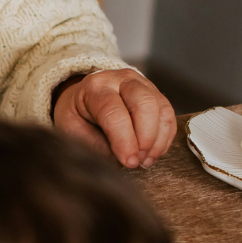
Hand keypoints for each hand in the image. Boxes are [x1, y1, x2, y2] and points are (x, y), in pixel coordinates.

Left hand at [53, 69, 175, 170]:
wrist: (83, 98)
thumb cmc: (76, 116)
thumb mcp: (72, 131)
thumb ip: (96, 145)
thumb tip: (123, 159)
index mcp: (96, 87)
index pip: (115, 113)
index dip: (125, 141)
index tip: (129, 162)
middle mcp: (122, 80)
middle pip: (145, 104)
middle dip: (146, 138)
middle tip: (138, 161)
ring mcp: (143, 84)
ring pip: (162, 110)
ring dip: (158, 141)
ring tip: (144, 161)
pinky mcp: (155, 95)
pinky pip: (169, 116)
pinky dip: (164, 139)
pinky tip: (152, 153)